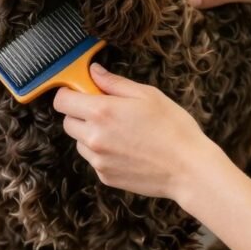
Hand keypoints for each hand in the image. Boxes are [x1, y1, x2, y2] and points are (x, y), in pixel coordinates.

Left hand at [53, 64, 218, 199]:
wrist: (188, 169)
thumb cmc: (173, 128)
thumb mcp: (147, 94)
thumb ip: (114, 83)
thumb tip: (94, 72)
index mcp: (101, 112)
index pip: (62, 101)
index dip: (70, 93)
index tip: (83, 91)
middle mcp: (94, 138)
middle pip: (67, 122)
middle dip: (80, 113)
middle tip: (107, 110)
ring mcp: (98, 160)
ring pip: (79, 142)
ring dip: (90, 134)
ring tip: (121, 132)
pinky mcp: (105, 177)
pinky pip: (94, 159)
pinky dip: (103, 152)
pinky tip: (128, 149)